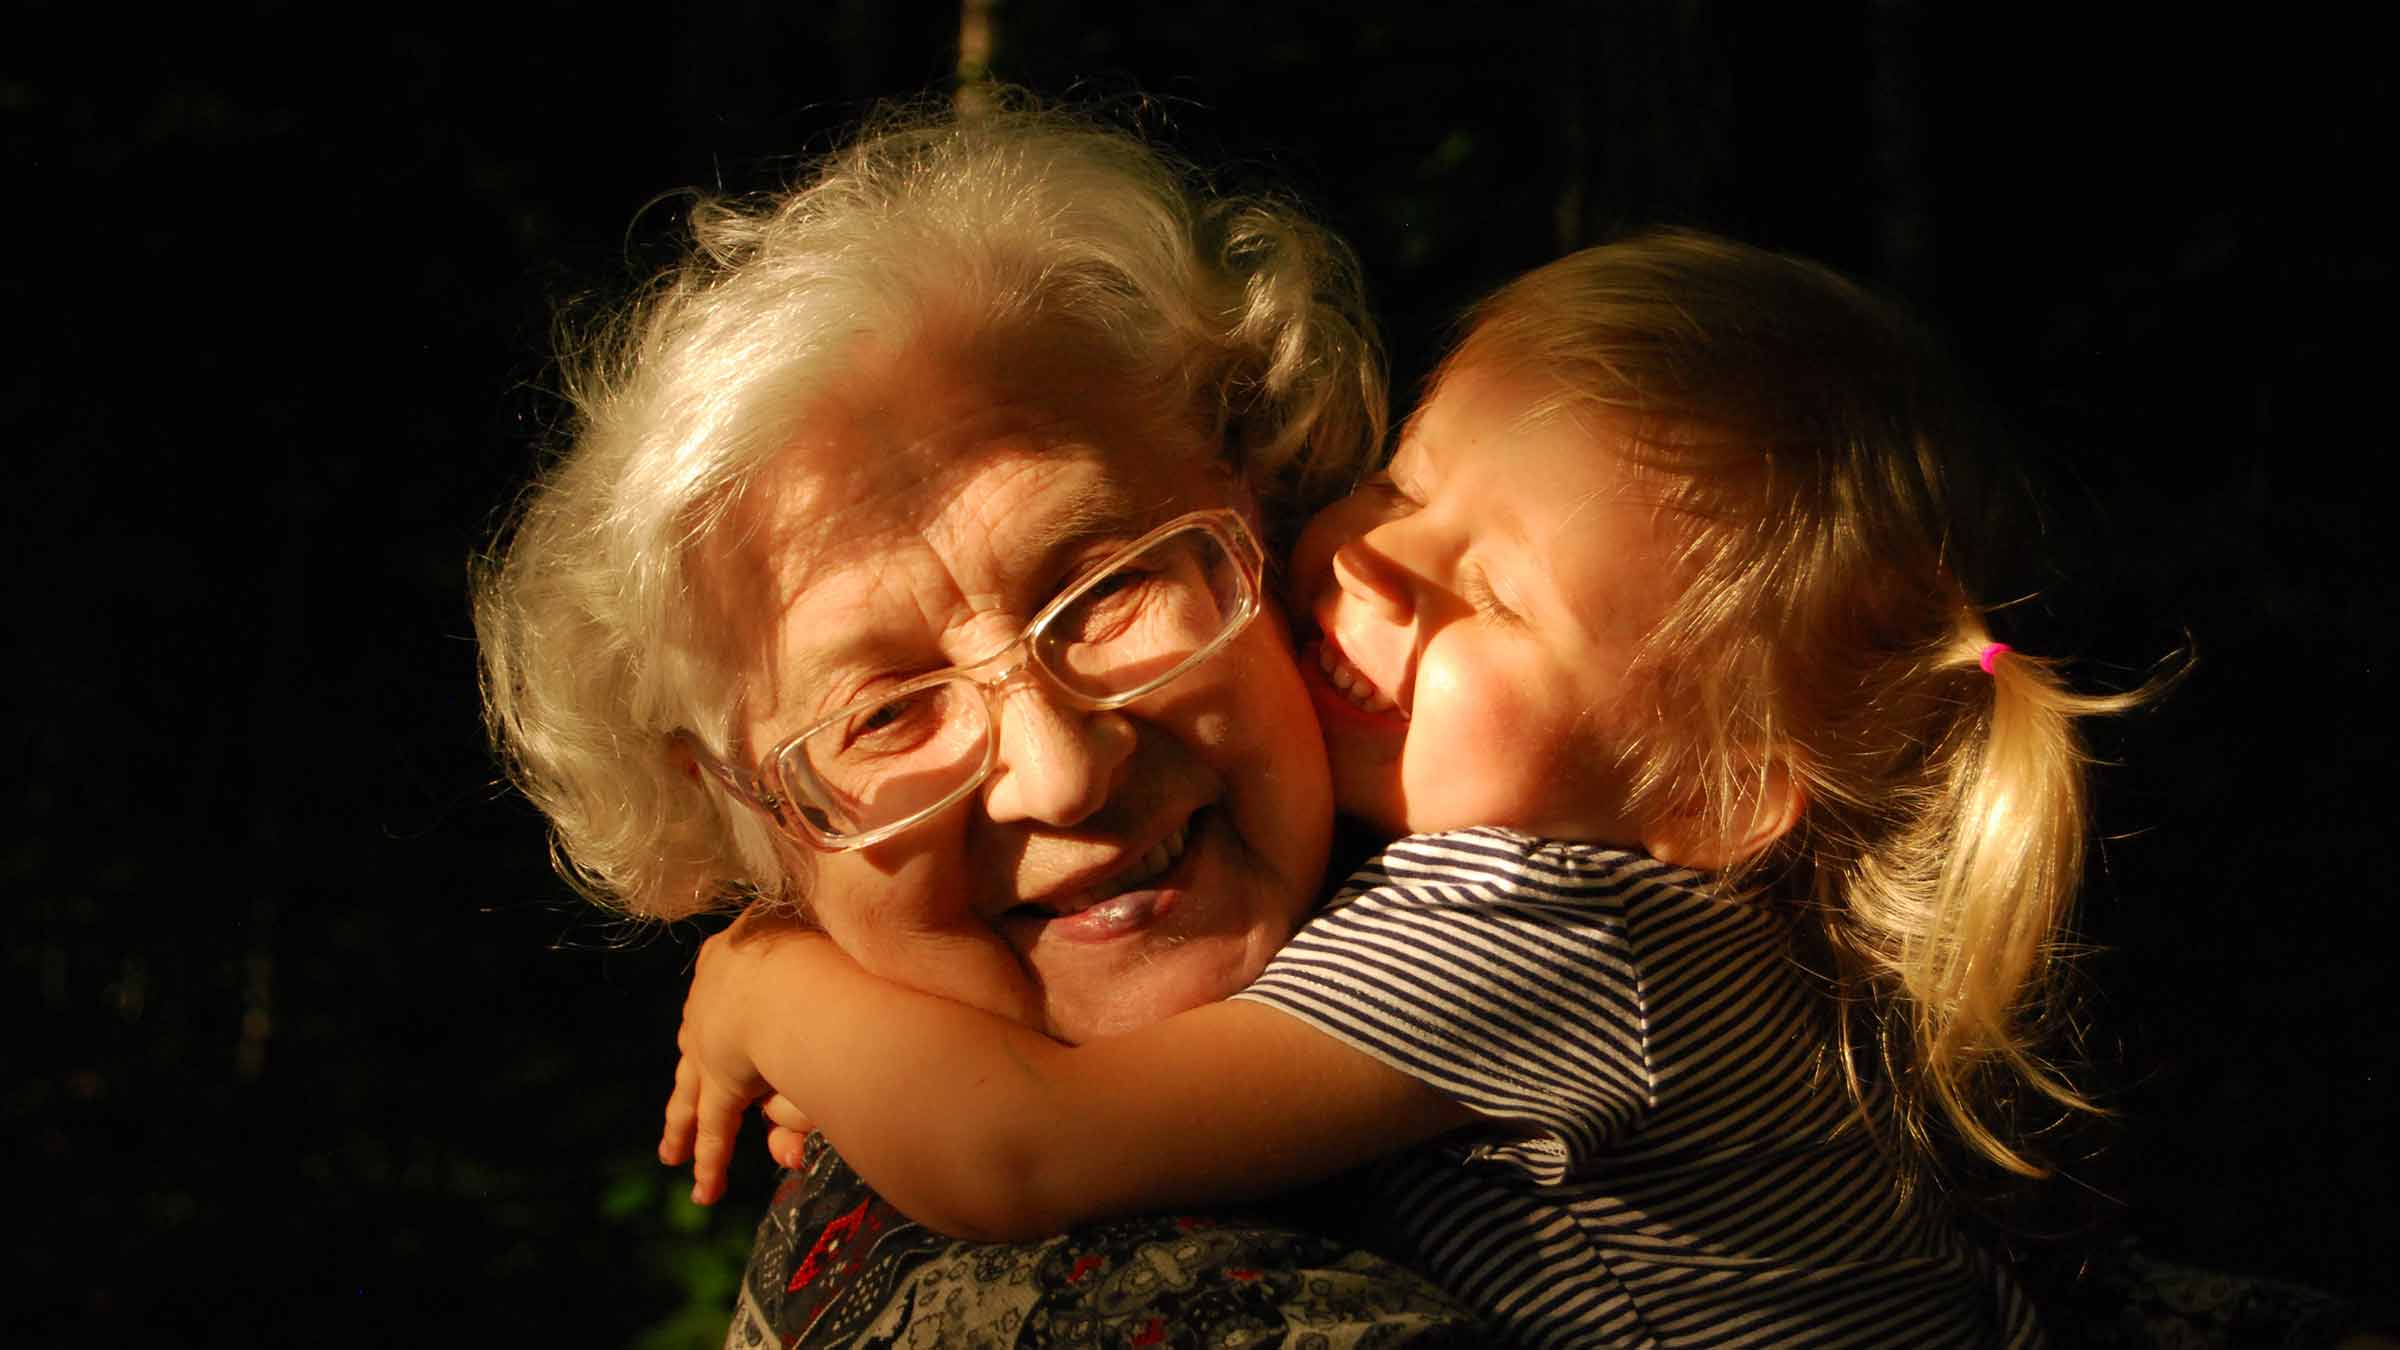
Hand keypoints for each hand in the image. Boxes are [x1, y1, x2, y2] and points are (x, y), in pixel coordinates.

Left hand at [656, 908, 823, 1203]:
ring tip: (673, 1152)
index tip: (735, 1016)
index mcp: (734, 949)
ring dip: (683, 1123)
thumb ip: (819, 957)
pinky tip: (703, 1189)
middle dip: (693, 1073)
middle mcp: (713, 996)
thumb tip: (815, 982)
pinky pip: (716, 1130)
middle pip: (700, 1042)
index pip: (726, 984)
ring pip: (692, 1089)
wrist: (793, 973)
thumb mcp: (814, 937)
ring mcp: (711, 1042)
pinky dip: (711, 1162)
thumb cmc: (821, 939)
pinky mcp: (721, 1084)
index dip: (732, 1004)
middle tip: (682, 1101)